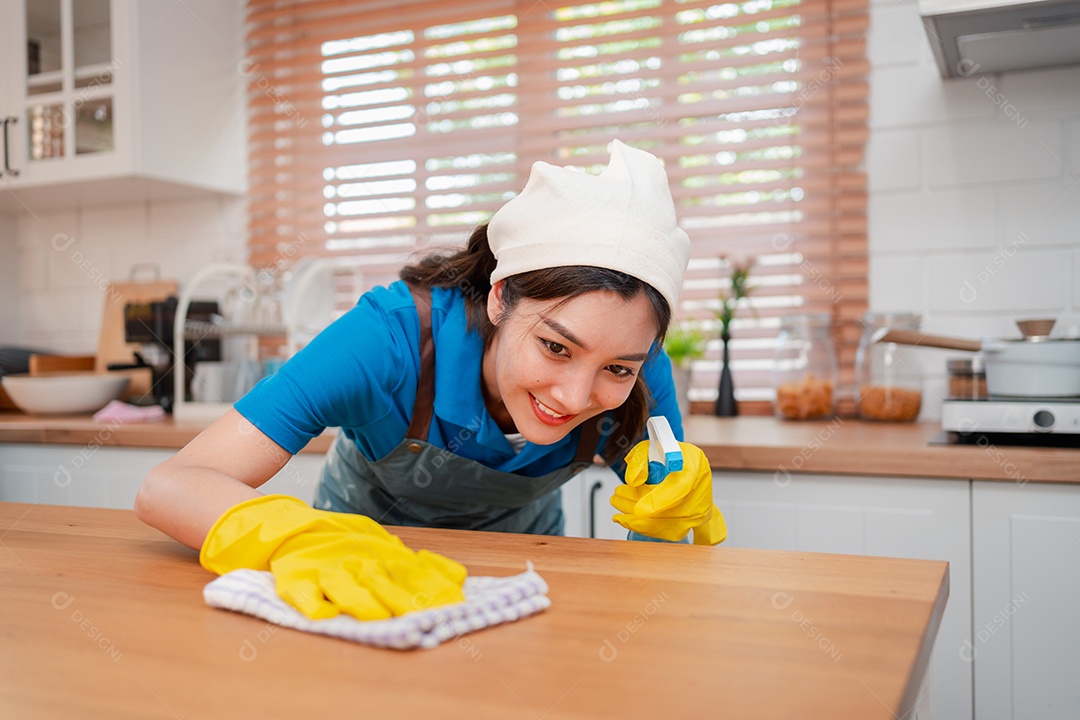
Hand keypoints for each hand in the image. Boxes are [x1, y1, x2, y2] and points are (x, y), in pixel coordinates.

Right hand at [200, 495, 466, 619]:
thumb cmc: (335, 538)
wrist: (285, 526)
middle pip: (384, 583)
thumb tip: (456, 576)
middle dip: (405, 601)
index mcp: (377, 555)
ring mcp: (324, 571)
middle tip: (424, 616)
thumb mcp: (376, 540)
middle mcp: (355, 563)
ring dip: (363, 603)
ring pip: (346, 589)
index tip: (453, 603)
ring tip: (377, 617)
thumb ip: (410, 559)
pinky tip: (325, 616)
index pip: (411, 573)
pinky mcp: (296, 580)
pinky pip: (303, 596)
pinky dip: (313, 606)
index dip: (432, 588)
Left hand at [611, 441, 726, 544]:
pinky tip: (624, 518)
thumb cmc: (675, 458)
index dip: (658, 501)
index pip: (679, 489)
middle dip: (635, 506)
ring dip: (634, 519)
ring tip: (617, 504)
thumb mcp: (654, 447)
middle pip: (666, 511)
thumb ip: (640, 459)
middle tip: (616, 496)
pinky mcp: (690, 525)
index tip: (639, 510)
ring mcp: (696, 513)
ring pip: (663, 525)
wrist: (696, 473)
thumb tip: (632, 481)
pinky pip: (664, 532)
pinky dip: (642, 526)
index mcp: (693, 468)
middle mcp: (699, 494)